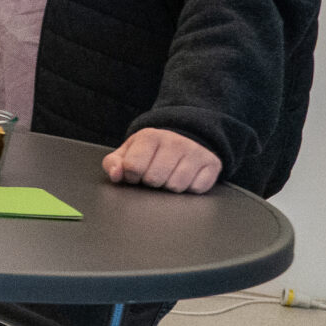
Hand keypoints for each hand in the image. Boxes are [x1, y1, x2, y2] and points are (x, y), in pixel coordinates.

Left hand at [103, 128, 220, 192]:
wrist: (185, 139)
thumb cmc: (150, 151)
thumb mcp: (128, 152)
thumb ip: (113, 163)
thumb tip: (116, 175)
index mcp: (149, 136)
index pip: (133, 167)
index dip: (131, 176)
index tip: (135, 173)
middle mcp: (174, 141)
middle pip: (154, 179)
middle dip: (151, 182)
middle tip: (154, 174)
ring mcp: (195, 151)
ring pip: (176, 186)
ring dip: (169, 186)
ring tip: (169, 175)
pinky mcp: (212, 163)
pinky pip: (196, 189)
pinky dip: (190, 188)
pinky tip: (187, 177)